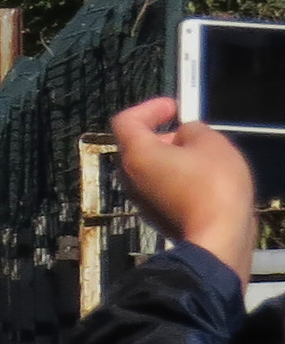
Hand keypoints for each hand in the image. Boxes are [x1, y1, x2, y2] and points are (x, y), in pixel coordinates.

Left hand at [112, 96, 261, 275]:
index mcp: (136, 155)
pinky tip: (203, 178)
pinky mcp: (156, 214)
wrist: (217, 236)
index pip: (125, 121)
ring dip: (172, 156)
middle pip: (137, 145)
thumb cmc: (212, 184)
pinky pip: (162, 186)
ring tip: (201, 154)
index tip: (173, 107)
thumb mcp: (210, 142)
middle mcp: (130, 177)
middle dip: (163, 133)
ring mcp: (141, 199)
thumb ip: (192, 129)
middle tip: (189, 131)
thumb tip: (184, 134)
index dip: (148, 108)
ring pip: (151, 167)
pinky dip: (177, 176)